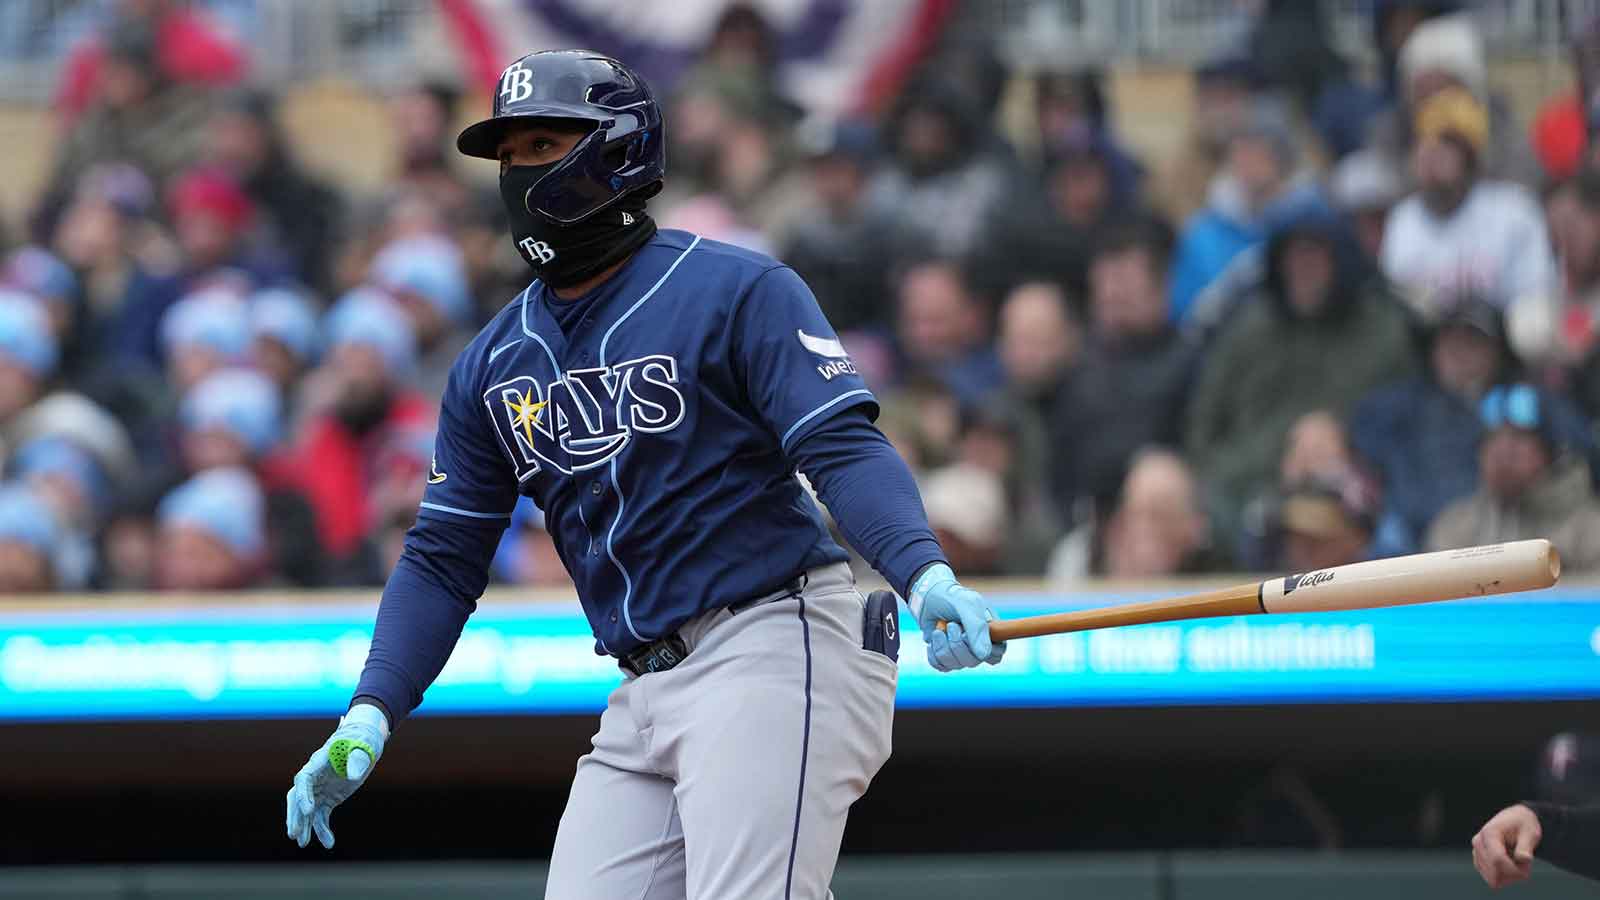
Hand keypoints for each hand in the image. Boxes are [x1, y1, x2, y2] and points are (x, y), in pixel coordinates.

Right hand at [285, 703, 388, 848]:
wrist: (364, 744)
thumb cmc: (361, 742)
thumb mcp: (362, 748)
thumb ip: (357, 760)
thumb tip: (353, 776)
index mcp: (319, 762)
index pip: (304, 779)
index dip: (303, 795)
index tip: (308, 810)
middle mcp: (314, 778)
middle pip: (297, 798)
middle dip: (295, 816)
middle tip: (294, 834)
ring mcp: (319, 790)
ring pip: (306, 811)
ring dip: (305, 827)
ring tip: (303, 843)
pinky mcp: (327, 799)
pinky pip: (321, 816)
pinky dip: (323, 829)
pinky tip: (328, 843)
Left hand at [909, 563, 1005, 671]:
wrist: (928, 596)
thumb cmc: (952, 598)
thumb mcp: (968, 605)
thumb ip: (977, 628)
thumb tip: (983, 655)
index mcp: (991, 633)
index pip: (996, 654)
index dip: (984, 650)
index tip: (968, 634)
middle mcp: (977, 646)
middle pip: (973, 661)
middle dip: (957, 644)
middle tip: (951, 625)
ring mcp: (961, 653)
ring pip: (956, 665)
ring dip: (943, 646)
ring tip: (939, 630)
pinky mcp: (944, 657)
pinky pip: (941, 666)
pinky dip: (934, 653)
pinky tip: (934, 638)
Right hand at [1472, 803, 1541, 888]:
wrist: (1516, 819)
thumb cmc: (1523, 825)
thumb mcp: (1530, 833)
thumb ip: (1526, 846)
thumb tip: (1524, 858)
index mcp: (1489, 833)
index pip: (1497, 860)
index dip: (1514, 870)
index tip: (1527, 868)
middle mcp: (1478, 843)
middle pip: (1494, 872)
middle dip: (1513, 874)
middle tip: (1524, 863)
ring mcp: (1476, 852)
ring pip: (1493, 879)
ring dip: (1509, 876)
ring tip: (1517, 861)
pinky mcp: (1478, 860)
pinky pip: (1492, 879)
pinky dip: (1504, 876)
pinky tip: (1510, 864)